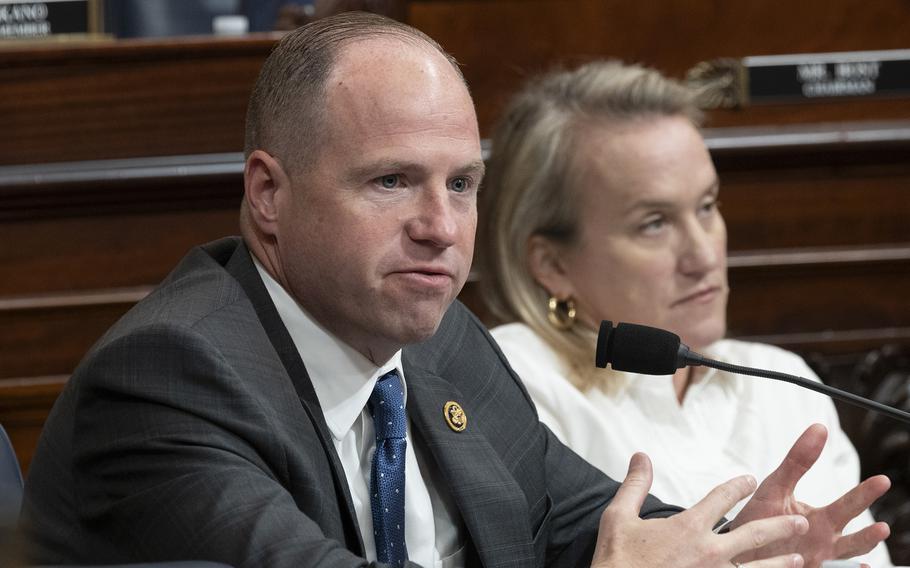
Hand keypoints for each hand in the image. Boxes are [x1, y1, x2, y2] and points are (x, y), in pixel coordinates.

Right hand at [591, 452, 807, 567]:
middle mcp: (709, 552)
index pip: (721, 498)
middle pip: (753, 533)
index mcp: (688, 527)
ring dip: (780, 562)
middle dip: (779, 525)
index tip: (749, 480)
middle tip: (799, 520)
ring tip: (799, 558)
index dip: (737, 486)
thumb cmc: (617, 560)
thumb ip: (635, 485)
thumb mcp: (619, 517)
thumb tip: (641, 457)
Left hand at [731, 424, 890, 567]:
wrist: (738, 547)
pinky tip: (855, 567)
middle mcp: (823, 542)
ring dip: (854, 554)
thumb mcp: (777, 486)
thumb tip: (819, 428)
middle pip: (852, 538)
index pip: (849, 505)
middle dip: (868, 533)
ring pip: (841, 560)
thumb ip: (797, 462)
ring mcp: (815, 560)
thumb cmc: (760, 516)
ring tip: (870, 541)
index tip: (882, 480)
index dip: (864, 494)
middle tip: (881, 525)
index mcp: (821, 520)